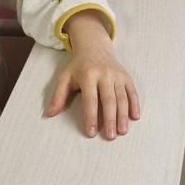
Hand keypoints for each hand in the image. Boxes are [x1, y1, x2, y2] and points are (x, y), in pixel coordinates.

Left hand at [46, 12, 139, 138]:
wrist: (94, 47)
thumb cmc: (78, 67)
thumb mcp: (65, 78)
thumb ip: (58, 96)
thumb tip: (49, 114)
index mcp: (88, 75)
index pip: (90, 99)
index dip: (91, 117)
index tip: (91, 133)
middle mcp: (104, 74)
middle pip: (108, 100)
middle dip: (110, 119)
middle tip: (110, 137)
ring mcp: (117, 75)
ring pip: (122, 97)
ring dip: (123, 116)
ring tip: (122, 132)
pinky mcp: (126, 76)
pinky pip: (132, 91)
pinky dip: (135, 104)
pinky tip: (135, 118)